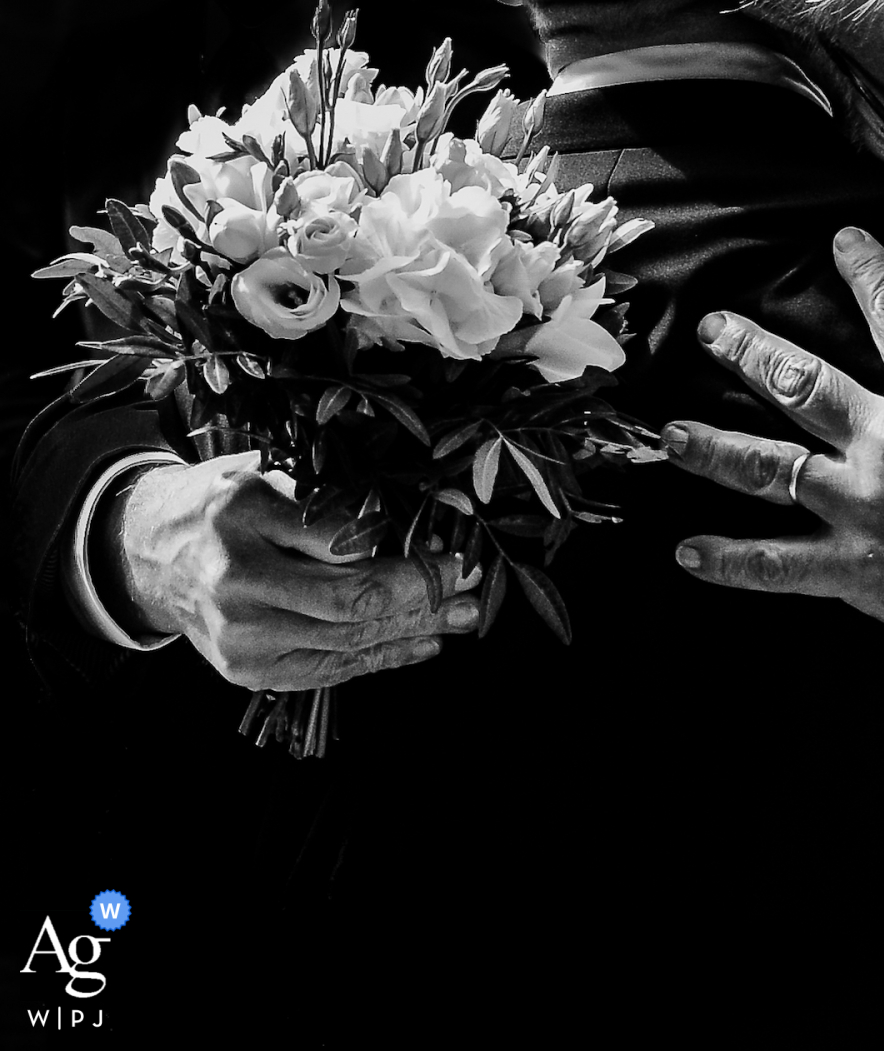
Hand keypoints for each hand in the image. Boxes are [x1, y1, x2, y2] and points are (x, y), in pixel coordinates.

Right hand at [106, 451, 481, 690]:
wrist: (148, 557)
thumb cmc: (219, 506)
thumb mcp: (264, 476)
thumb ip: (328, 502)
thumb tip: (413, 524)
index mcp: (241, 514)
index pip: (341, 539)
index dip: (404, 546)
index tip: (452, 542)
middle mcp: (236, 581)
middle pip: (350, 599)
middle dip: (422, 593)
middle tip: (470, 582)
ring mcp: (240, 636)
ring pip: (349, 639)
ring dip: (417, 629)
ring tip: (463, 615)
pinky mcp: (249, 671)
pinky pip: (332, 669)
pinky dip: (383, 656)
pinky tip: (425, 644)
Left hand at [664, 227, 883, 692]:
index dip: (866, 267)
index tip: (841, 240)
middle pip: (797, 379)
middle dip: (746, 348)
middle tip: (710, 329)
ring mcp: (862, 505)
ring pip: (765, 464)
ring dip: (711, 446)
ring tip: (667, 435)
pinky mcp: (856, 569)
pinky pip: (778, 564)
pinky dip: (730, 561)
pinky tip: (686, 553)